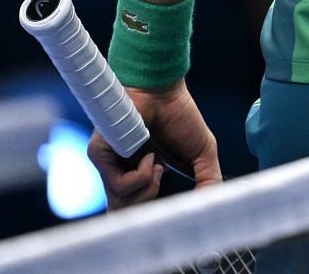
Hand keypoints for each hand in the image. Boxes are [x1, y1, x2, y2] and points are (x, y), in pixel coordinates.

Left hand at [86, 79, 222, 208]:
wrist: (165, 92)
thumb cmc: (180, 116)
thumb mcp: (203, 154)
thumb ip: (207, 180)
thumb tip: (209, 205)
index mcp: (139, 174)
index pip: (133, 210)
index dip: (151, 216)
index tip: (173, 204)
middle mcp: (120, 172)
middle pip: (123, 214)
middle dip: (149, 207)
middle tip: (162, 184)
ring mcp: (109, 166)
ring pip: (121, 205)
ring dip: (148, 191)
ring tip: (159, 168)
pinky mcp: (100, 156)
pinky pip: (120, 186)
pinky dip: (142, 177)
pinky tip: (151, 157)